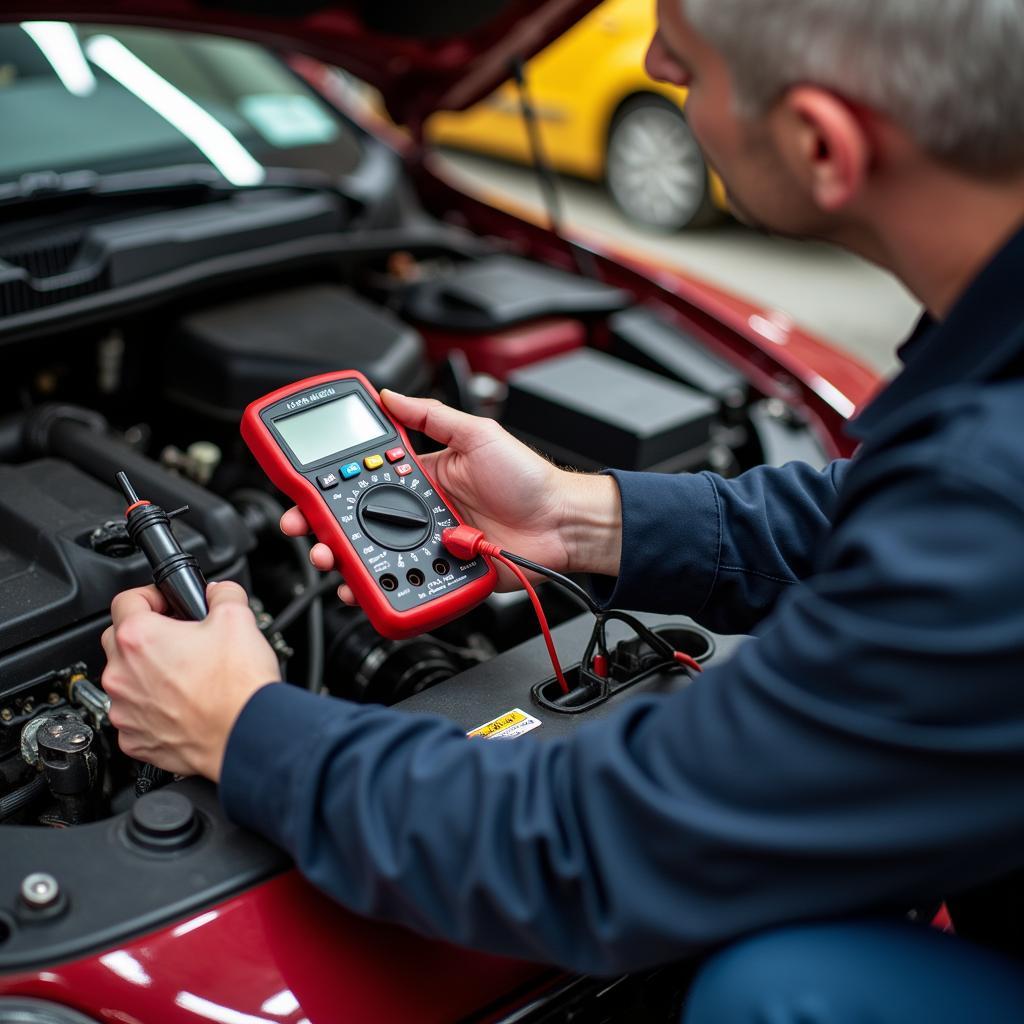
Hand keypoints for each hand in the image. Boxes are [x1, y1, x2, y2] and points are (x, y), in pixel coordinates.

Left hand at [101, 582, 279, 781]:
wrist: (244, 735)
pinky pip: (133, 716)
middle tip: (178, 637)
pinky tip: (181, 705)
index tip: (167, 604)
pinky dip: (151, 709)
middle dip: (145, 634)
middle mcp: (122, 674)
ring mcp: (124, 710)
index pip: (126, 600)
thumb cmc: (237, 686)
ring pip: (125, 680)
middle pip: (118, 639)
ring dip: (146, 673)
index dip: (152, 596)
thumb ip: (222, 594)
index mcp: (139, 638)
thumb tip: (219, 593)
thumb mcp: (238, 618)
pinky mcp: (134, 740)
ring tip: (185, 675)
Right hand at [281, 391, 621, 602]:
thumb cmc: (528, 479)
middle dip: (324, 527)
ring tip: (328, 557)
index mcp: (421, 475)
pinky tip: (360, 586)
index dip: (331, 485)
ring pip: (373, 555)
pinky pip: (404, 583)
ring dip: (343, 559)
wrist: (563, 522)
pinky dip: (379, 588)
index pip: (363, 479)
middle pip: (358, 522)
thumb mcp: (478, 433)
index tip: (304, 488)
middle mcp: (419, 511)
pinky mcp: (441, 574)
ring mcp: (429, 544)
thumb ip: (432, 415)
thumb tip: (389, 395)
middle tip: (305, 529)